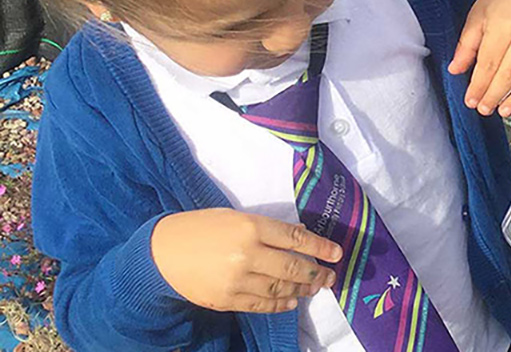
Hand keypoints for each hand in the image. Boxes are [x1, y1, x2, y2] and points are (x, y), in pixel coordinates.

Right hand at [151, 209, 342, 313]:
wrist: (160, 253)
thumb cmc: (200, 228)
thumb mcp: (235, 217)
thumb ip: (267, 228)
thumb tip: (299, 236)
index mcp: (250, 227)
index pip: (295, 238)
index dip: (320, 247)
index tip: (337, 253)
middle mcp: (246, 254)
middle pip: (291, 267)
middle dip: (316, 273)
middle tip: (330, 276)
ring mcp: (236, 280)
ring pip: (279, 289)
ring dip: (301, 290)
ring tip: (314, 288)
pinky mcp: (226, 300)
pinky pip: (260, 305)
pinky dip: (279, 304)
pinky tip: (291, 302)